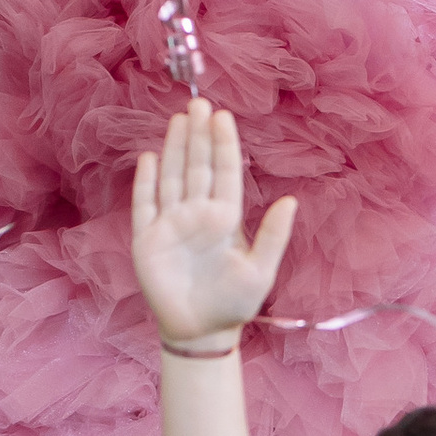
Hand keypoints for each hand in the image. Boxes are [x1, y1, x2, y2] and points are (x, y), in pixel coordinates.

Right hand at [131, 100, 296, 347]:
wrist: (201, 332)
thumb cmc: (235, 304)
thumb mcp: (261, 271)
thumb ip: (273, 236)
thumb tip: (291, 200)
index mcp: (225, 219)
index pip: (225, 173)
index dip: (223, 145)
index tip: (223, 116)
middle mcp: (197, 215)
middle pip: (197, 167)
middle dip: (198, 136)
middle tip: (200, 103)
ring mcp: (171, 225)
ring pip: (172, 177)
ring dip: (174, 148)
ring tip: (179, 119)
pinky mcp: (147, 240)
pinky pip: (145, 205)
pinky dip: (146, 182)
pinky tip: (150, 157)